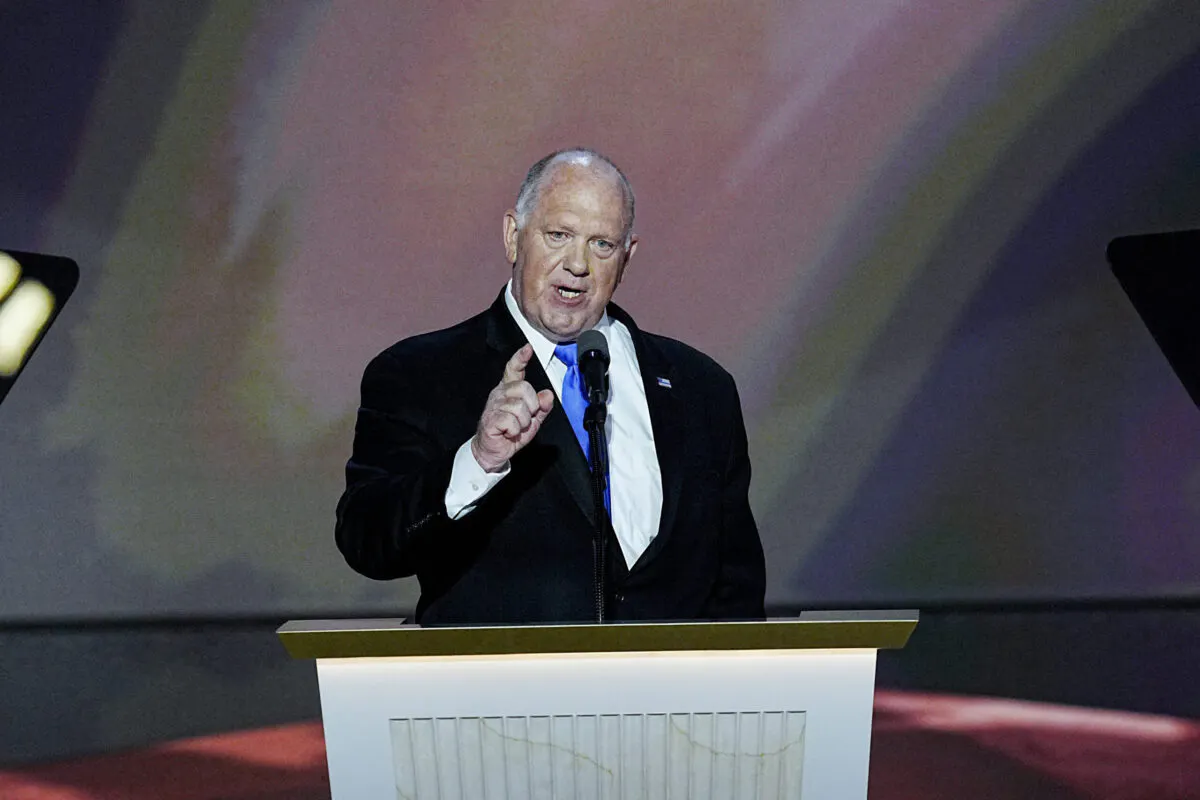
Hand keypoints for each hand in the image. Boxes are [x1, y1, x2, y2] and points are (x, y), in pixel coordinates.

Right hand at [471, 344, 554, 471]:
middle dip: (532, 406)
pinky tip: (509, 433)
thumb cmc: (510, 433)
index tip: (527, 349)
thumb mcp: (532, 420)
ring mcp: (494, 406)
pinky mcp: (490, 419)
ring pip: (520, 407)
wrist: (493, 452)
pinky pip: (512, 421)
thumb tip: (548, 395)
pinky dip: (515, 431)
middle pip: (524, 388)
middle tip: (525, 418)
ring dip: (523, 422)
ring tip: (516, 428)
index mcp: (509, 391)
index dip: (520, 359)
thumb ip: (542, 407)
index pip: (513, 370)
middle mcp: (500, 394)